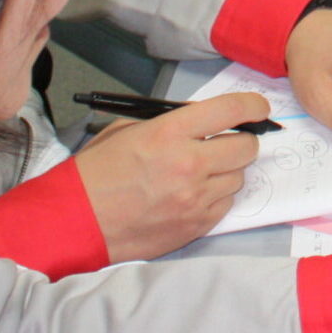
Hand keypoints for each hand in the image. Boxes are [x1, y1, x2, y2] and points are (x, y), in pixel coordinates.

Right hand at [70, 91, 265, 261]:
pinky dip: (215, 198)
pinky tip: (190, 196)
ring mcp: (195, 198)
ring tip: (196, 174)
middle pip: (247, 147)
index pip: (232, 110)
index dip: (252, 106)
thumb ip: (172, 122)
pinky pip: (226, 205)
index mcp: (170, 133)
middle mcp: (189, 164)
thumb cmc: (95, 173)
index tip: (257, 109)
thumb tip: (206, 119)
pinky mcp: (196, 226)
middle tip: (223, 144)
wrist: (74, 222)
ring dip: (225, 172)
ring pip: (238, 177)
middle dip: (240, 141)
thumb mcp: (128, 130)